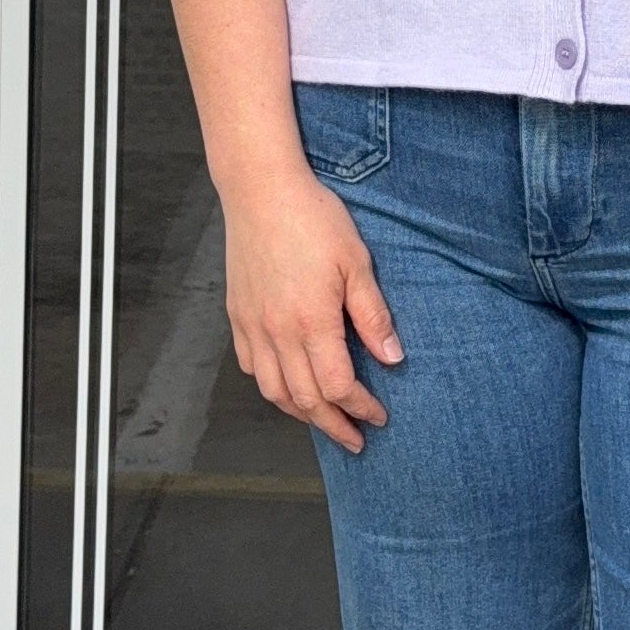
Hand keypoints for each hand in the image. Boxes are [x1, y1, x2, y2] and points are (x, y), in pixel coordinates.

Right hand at [221, 166, 403, 452]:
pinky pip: (251, 367)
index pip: (337, 387)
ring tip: (325, 420)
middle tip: (355, 439)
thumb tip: (393, 358)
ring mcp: (252, 326)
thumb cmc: (313, 219)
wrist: (260, 190)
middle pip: (305, 400)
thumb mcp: (356, 263)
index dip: (360, 407)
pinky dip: (273, 387)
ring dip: (301, 414)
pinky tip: (289, 386)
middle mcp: (276, 332)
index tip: (379, 416)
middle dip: (333, 425)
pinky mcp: (237, 315)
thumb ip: (373, 316)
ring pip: (274, 391)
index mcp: (311, 321)